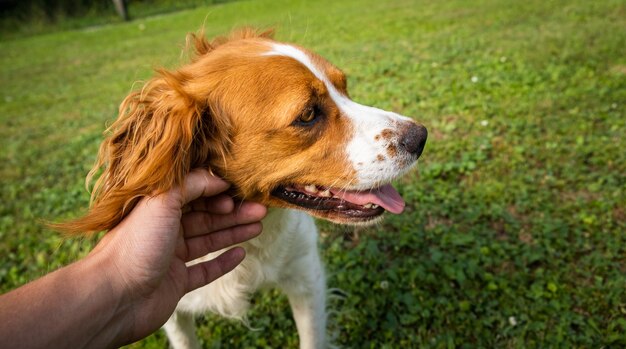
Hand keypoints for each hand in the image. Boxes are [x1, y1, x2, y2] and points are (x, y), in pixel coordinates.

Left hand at [89, 169, 266, 343]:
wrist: (114, 296)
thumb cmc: (135, 243)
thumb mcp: (163, 200)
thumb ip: (192, 183)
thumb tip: (218, 178)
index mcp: (157, 208)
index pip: (193, 193)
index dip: (217, 190)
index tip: (240, 189)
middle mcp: (164, 230)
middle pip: (206, 216)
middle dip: (233, 212)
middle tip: (260, 209)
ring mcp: (171, 257)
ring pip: (209, 241)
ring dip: (234, 232)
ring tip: (258, 226)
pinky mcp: (177, 283)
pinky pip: (205, 270)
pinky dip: (223, 262)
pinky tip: (240, 254)